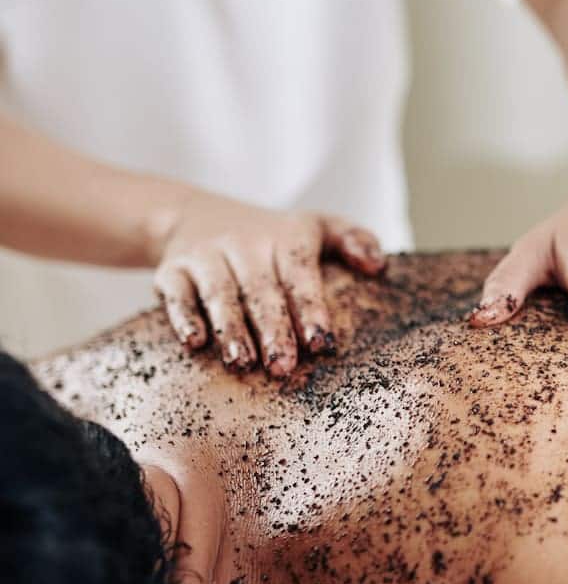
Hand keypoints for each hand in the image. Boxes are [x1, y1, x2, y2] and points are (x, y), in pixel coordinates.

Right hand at [149, 192, 385, 375]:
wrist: (194, 215)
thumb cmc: (273, 237)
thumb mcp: (317, 227)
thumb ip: (354, 241)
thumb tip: (380, 267)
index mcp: (286, 239)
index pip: (300, 274)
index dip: (310, 309)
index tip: (321, 345)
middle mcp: (245, 245)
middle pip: (261, 291)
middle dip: (273, 330)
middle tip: (283, 367)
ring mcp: (206, 257)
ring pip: (219, 294)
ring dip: (230, 329)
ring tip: (242, 362)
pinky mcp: (171, 271)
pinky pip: (175, 294)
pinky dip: (183, 317)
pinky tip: (195, 343)